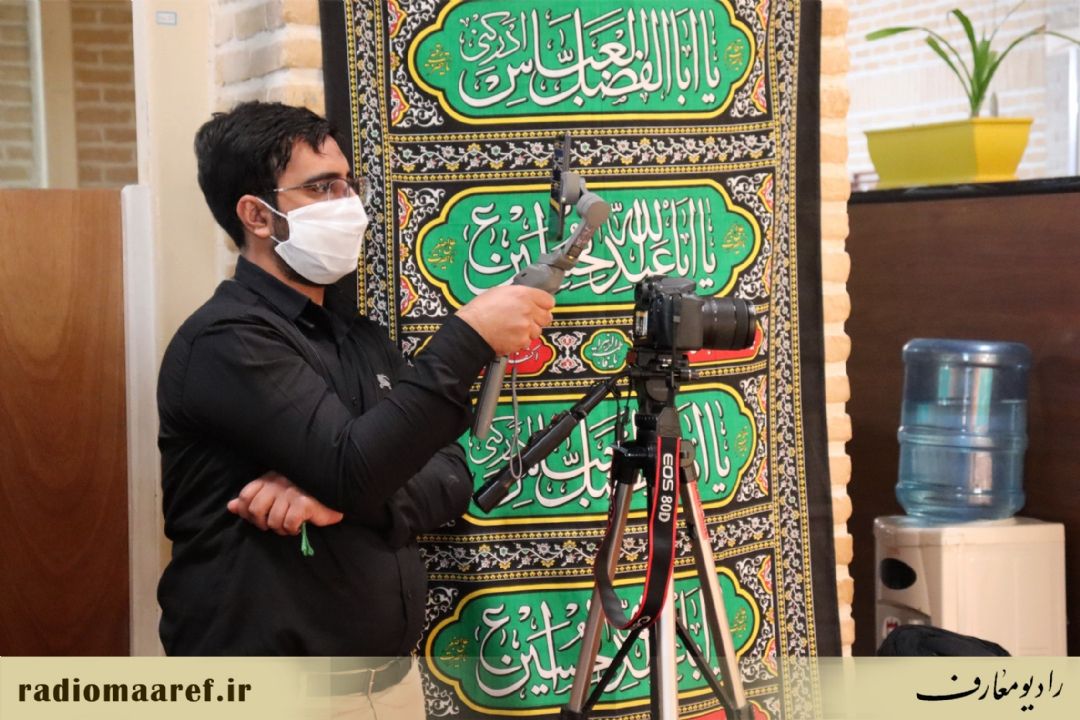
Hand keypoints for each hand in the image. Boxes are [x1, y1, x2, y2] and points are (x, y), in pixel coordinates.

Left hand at [227, 471, 343, 535]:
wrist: (333, 489)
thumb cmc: (303, 492)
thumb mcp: (274, 492)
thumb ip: (251, 499)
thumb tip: (230, 507)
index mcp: (269, 479)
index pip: (245, 496)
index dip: (248, 511)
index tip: (260, 517)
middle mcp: (278, 484)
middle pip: (255, 510)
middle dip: (263, 523)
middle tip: (275, 523)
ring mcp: (291, 493)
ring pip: (272, 521)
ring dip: (281, 528)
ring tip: (290, 524)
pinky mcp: (303, 503)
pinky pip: (288, 524)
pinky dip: (292, 529)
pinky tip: (300, 524)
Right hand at [456, 285, 554, 355]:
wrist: (472, 330)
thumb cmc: (480, 311)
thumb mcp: (500, 292)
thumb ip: (519, 295)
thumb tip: (526, 298)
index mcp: (523, 294)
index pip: (548, 301)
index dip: (543, 305)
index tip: (540, 308)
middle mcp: (528, 310)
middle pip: (546, 317)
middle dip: (538, 319)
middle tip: (526, 320)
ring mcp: (526, 326)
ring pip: (537, 331)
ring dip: (528, 331)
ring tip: (513, 328)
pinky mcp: (522, 341)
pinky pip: (528, 342)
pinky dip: (520, 341)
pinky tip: (509, 335)